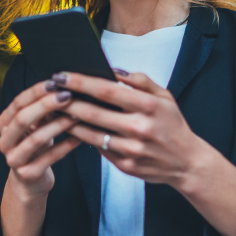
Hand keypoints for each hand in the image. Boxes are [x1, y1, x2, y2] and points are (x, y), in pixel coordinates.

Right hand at [0, 79, 81, 197]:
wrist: (30, 181)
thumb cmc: (35, 146)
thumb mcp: (35, 126)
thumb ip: (43, 110)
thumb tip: (62, 86)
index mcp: (3, 124)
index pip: (18, 103)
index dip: (36, 92)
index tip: (55, 82)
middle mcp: (4, 141)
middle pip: (23, 119)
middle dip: (46, 105)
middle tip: (67, 96)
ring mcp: (14, 159)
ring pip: (36, 138)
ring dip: (59, 124)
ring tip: (78, 115)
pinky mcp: (28, 174)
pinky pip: (50, 157)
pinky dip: (66, 146)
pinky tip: (81, 137)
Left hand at [55, 70, 204, 188]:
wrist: (187, 163)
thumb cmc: (172, 124)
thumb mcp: (164, 97)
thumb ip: (140, 81)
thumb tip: (113, 70)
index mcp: (149, 106)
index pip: (107, 90)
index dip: (81, 82)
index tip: (61, 75)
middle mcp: (139, 129)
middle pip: (93, 113)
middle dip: (67, 100)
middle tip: (49, 91)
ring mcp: (131, 150)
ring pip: (90, 134)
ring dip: (68, 121)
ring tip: (53, 110)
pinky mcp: (125, 166)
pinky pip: (97, 148)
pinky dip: (82, 137)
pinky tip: (70, 127)